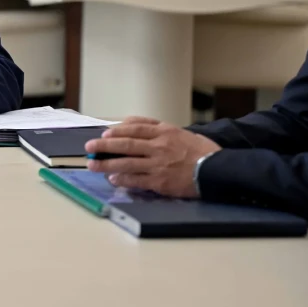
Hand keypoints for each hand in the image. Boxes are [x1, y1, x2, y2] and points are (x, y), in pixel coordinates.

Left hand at [84, 116, 220, 197]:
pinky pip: (136, 180)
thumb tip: (132, 124)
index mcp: (165, 132)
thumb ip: (157, 128)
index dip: (116, 131)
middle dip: (104, 146)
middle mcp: (159, 146)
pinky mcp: (160, 182)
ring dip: (106, 164)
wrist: (217, 170)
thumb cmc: (201, 151)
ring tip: (93, 164)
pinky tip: (112, 179)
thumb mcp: (181, 132)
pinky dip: (122, 179)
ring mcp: (158, 165)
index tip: (104, 133)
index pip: (134, 128)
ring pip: (126, 163)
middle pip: (125, 144)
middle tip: (89, 147)